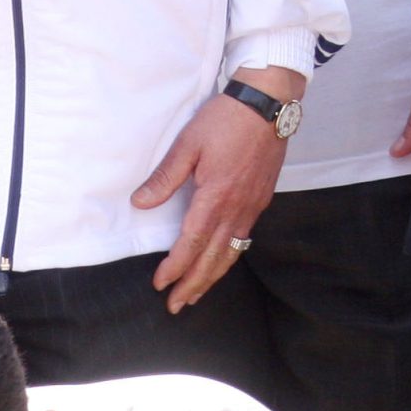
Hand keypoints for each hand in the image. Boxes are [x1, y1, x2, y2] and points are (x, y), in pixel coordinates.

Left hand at [133, 66, 301, 311]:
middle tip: (176, 306)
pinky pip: (243, 240)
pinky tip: (220, 265)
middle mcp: (237, 209)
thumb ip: (165, 177)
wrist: (269, 104)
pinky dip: (229, 259)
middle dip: (193, 285)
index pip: (192, 244)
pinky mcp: (261, 201)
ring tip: (195, 295)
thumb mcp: (188, 144)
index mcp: (215, 197)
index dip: (175, 267)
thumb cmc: (227, 119)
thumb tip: (140, 203)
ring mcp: (252, 208)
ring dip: (211, 278)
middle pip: (213, 259)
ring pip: (231, 254)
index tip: (160, 283)